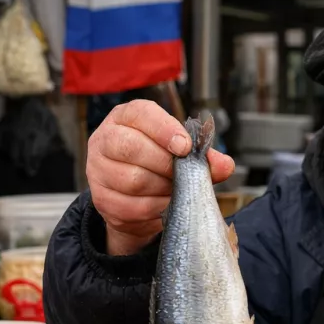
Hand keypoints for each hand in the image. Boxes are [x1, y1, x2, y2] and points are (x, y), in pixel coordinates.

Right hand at [86, 100, 236, 255]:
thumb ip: (203, 156)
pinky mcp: (101, 199)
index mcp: (126, 117)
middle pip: (131, 148)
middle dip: (165, 164)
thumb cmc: (159, 164)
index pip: (141, 114)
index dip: (164, 129)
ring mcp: (98, 169)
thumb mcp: (181, 152)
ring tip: (176, 190)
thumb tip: (225, 165)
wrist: (137, 197)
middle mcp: (105, 139)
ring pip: (133, 180)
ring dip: (163, 188)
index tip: (185, 146)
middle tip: (184, 175)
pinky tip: (166, 204)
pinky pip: (132, 207)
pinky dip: (156, 208)